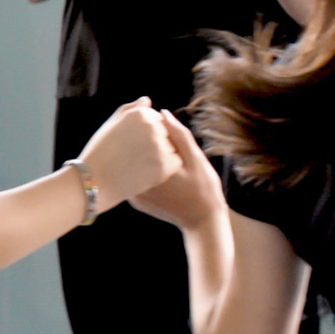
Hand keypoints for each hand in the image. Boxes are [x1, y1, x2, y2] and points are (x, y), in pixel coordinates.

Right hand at [76, 99, 179, 213]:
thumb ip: (131, 110)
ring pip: (172, 149)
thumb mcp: (111, 125)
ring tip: (138, 164)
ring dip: (162, 157)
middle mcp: (153, 126)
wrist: (93, 181)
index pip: (157, 120)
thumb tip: (147, 100)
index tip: (130, 144)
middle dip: (156, 144)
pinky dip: (164, 169)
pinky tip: (146, 173)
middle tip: (133, 156)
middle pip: (166, 134)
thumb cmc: (100, 152)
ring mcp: (160, 146)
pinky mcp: (165, 164)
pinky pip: (174, 163)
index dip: (145, 135)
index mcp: (140, 114)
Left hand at [127, 110, 226, 230]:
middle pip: (131, 152)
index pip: (140, 138)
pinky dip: (141, 170)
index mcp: (151, 170)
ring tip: (164, 158)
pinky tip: (159, 172)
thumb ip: (179, 136)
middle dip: (143, 141)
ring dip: (141, 156)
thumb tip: (162, 113)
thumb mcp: (196, 159)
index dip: (148, 125)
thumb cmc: (204, 189)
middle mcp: (136, 183)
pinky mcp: (135, 200)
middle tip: (163, 141)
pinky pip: (133, 178)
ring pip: (131, 166)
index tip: (161, 121)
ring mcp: (133, 194)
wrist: (202, 221)